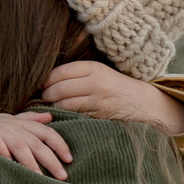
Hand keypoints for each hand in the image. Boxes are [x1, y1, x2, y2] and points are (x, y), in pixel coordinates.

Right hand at [0, 111, 71, 178]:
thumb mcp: (6, 122)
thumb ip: (28, 120)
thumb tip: (50, 118)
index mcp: (19, 122)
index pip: (46, 131)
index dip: (59, 145)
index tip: (69, 160)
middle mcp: (11, 124)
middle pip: (37, 142)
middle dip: (51, 159)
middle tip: (63, 177)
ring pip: (21, 146)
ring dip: (32, 163)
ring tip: (41, 179)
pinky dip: (6, 156)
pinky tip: (12, 170)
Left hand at [41, 61, 183, 133]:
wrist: (141, 101)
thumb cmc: (114, 85)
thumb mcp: (99, 70)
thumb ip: (77, 71)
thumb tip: (46, 76)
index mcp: (94, 68)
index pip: (60, 72)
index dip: (46, 79)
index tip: (42, 84)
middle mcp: (95, 83)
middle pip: (59, 88)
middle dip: (46, 94)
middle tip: (42, 96)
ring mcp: (97, 101)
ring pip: (64, 103)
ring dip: (52, 106)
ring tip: (49, 105)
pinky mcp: (98, 115)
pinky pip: (74, 115)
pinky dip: (63, 114)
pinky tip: (60, 113)